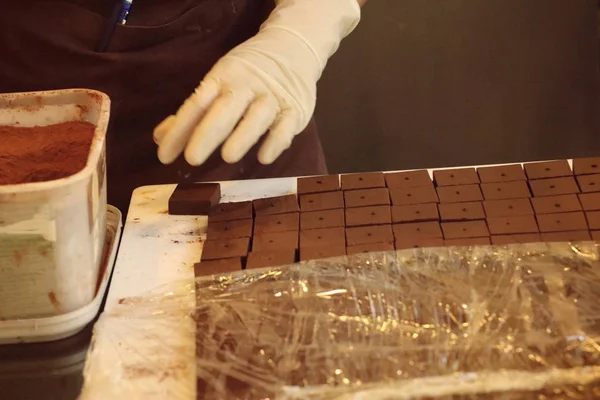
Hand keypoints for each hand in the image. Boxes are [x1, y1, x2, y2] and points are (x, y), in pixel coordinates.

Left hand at [154, 0, 359, 166]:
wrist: (294, 48)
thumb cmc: (248, 73)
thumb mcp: (218, 83)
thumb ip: (192, 114)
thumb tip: (161, 139)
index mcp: (222, 78)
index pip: (197, 103)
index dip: (179, 129)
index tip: (165, 156)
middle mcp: (247, 86)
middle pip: (225, 109)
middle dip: (208, 133)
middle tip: (193, 158)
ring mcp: (273, 97)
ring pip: (257, 116)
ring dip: (243, 135)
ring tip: (228, 157)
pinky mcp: (295, 109)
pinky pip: (286, 126)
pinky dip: (276, 141)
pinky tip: (264, 157)